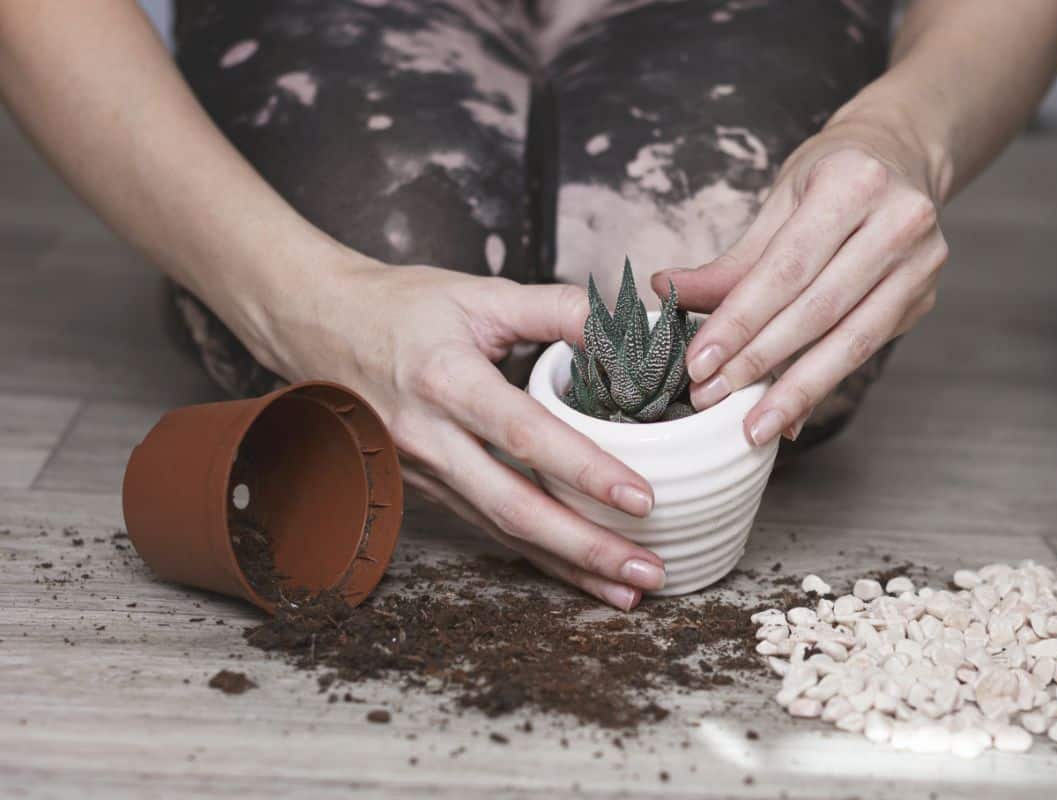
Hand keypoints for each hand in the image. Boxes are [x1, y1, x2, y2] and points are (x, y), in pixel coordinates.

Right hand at [254, 258, 665, 609]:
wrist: (318, 326)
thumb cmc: (403, 307)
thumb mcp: (480, 294)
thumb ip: (557, 309)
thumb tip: (629, 329)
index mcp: (446, 381)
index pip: (523, 434)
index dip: (583, 469)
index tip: (641, 498)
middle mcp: (429, 436)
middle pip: (513, 508)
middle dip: (585, 548)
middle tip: (648, 573)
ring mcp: (421, 470)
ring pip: (500, 530)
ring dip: (566, 566)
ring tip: (627, 591)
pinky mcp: (422, 487)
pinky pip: (485, 526)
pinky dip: (534, 554)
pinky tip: (576, 572)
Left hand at [651, 124, 948, 445]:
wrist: (900, 158)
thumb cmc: (829, 177)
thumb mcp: (778, 202)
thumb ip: (730, 261)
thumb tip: (668, 291)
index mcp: (854, 182)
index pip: (785, 269)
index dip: (740, 321)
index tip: (700, 362)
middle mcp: (899, 222)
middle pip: (818, 309)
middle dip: (759, 361)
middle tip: (712, 397)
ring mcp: (921, 264)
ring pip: (849, 341)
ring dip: (795, 390)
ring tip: (752, 427)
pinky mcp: (923, 299)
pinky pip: (863, 351)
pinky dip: (822, 384)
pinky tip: (790, 413)